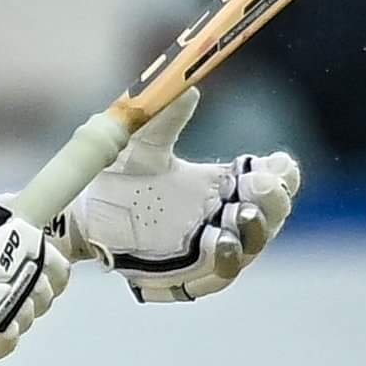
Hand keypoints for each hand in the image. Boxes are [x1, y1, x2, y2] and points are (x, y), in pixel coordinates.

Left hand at [56, 96, 299, 303]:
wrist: (85, 213)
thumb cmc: (119, 175)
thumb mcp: (141, 144)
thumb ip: (165, 119)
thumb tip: (187, 90)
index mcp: (224, 183)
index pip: (272, 179)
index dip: (281, 173)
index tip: (276, 163)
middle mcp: (225, 215)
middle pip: (271, 212)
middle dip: (273, 200)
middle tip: (260, 185)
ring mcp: (209, 247)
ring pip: (250, 246)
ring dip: (253, 232)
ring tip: (241, 215)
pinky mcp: (188, 273)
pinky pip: (216, 275)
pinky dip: (222, 262)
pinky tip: (218, 244)